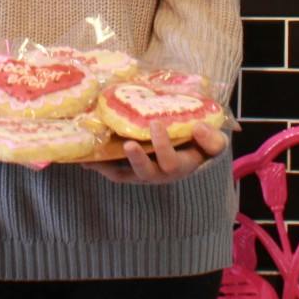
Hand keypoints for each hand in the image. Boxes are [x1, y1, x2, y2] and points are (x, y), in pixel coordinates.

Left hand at [88, 121, 225, 183]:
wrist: (193, 151)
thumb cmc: (203, 145)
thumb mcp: (215, 142)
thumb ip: (211, 139)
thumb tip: (198, 127)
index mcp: (180, 166)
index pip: (171, 162)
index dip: (163, 146)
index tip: (156, 123)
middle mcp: (159, 173)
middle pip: (146, 173)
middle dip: (137, 160)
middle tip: (128, 144)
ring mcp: (142, 172)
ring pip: (124, 175)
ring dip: (108, 167)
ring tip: (92, 158)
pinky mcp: (130, 169)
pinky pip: (113, 170)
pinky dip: (99, 165)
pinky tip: (84, 157)